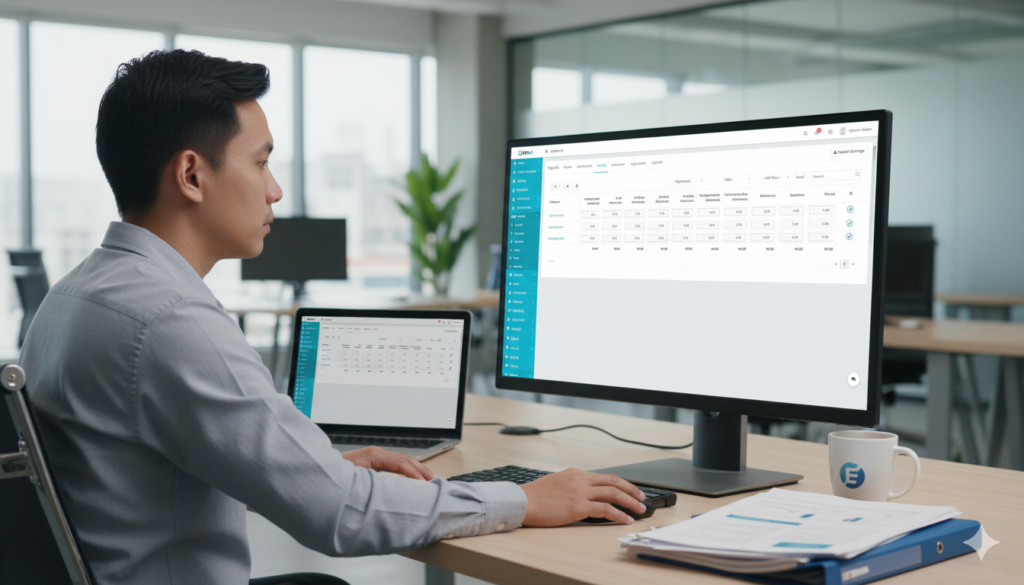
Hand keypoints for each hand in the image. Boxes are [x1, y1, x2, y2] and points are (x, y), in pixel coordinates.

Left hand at [342, 446, 436, 480]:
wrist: (321, 475)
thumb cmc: (334, 477)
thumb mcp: (356, 480)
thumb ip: (377, 483)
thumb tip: (396, 488)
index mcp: (374, 455)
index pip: (402, 463)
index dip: (415, 474)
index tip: (425, 485)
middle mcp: (376, 455)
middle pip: (406, 460)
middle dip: (422, 471)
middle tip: (436, 482)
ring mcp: (376, 459)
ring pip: (403, 463)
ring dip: (418, 472)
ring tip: (431, 481)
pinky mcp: (374, 465)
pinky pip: (396, 467)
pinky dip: (409, 473)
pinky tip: (415, 481)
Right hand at [519, 468, 645, 526]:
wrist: (522, 501)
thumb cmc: (535, 497)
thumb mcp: (556, 483)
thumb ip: (571, 486)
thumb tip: (584, 494)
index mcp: (575, 473)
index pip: (604, 476)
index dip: (621, 483)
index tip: (630, 490)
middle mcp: (580, 480)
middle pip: (613, 481)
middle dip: (631, 489)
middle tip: (641, 498)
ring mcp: (580, 492)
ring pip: (613, 493)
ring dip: (630, 501)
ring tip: (639, 509)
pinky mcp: (578, 506)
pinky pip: (605, 509)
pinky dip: (619, 514)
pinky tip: (625, 519)